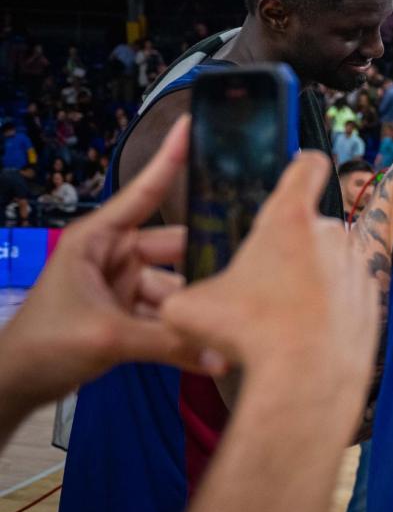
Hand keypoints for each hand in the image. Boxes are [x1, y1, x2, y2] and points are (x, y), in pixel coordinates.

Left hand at [0, 117, 204, 412]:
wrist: (14, 385)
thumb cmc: (43, 344)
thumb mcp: (107, 337)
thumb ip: (167, 343)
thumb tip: (221, 355)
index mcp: (98, 239)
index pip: (143, 192)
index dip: (169, 160)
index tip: (191, 125)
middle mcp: (113, 255)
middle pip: (175, 248)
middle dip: (206, 263)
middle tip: (249, 270)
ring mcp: (122, 285)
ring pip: (176, 288)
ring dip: (194, 308)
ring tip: (230, 324)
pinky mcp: (129, 314)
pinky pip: (168, 316)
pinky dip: (185, 332)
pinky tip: (211, 349)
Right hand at [159, 151, 376, 391]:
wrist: (306, 377)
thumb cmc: (250, 332)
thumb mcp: (190, 308)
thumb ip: (185, 292)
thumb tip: (174, 303)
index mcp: (289, 219)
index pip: (308, 167)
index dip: (303, 164)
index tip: (300, 168)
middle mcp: (331, 235)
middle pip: (310, 227)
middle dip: (290, 248)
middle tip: (263, 283)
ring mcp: (357, 267)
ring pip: (329, 264)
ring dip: (310, 282)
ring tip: (281, 317)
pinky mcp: (371, 300)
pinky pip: (346, 296)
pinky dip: (330, 309)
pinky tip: (306, 335)